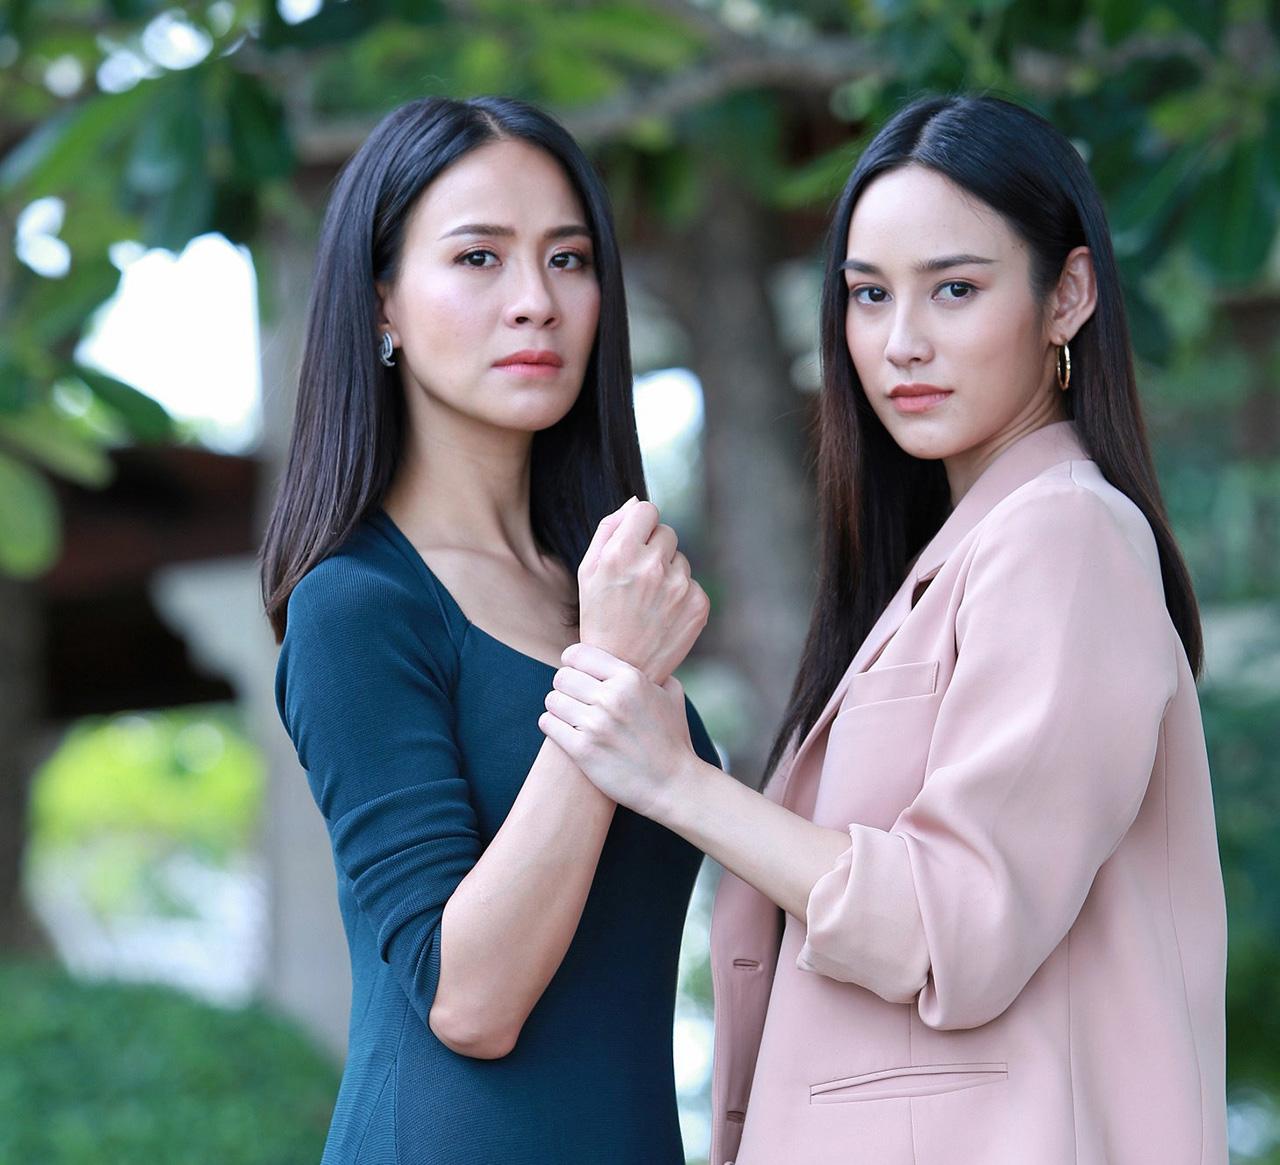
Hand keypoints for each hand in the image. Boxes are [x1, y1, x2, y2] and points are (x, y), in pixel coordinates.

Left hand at [539, 643, 698, 819]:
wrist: (674, 785)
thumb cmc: (673, 739)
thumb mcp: (671, 695)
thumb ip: (653, 671)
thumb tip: (640, 657)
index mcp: (630, 678)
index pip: (578, 654)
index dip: (573, 663)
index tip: (577, 673)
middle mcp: (611, 697)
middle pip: (562, 677)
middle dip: (565, 687)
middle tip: (575, 699)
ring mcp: (596, 724)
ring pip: (552, 700)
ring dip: (558, 708)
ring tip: (570, 716)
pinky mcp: (582, 750)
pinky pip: (548, 724)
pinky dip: (553, 726)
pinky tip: (565, 731)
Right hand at [577, 498, 708, 682]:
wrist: (622, 668)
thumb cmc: (600, 616)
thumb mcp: (588, 572)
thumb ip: (609, 529)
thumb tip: (635, 503)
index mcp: (621, 554)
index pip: (646, 510)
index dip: (640, 524)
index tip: (635, 540)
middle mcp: (653, 567)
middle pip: (667, 532)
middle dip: (654, 548)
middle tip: (638, 579)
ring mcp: (679, 587)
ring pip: (681, 559)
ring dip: (668, 572)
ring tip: (649, 601)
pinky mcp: (699, 605)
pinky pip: (693, 583)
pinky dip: (681, 595)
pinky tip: (663, 614)